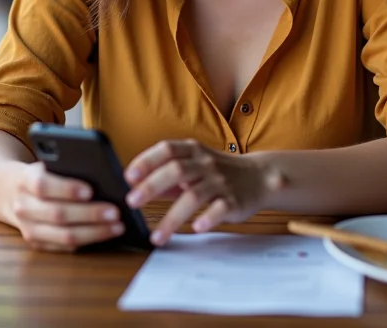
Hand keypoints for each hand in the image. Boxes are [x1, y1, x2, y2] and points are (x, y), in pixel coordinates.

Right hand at [10, 162, 125, 251]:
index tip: (91, 190)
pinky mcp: (36, 244)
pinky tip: (106, 235)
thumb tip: (103, 174)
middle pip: (57, 214)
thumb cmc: (45, 173)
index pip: (43, 185)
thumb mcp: (49, 163)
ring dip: (94, 232)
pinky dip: (87, 242)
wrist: (14, 192)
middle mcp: (23, 206)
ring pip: (63, 235)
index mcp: (25, 180)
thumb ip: (68, 166)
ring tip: (117, 226)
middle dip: (89, 214)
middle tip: (115, 212)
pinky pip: (64, 247)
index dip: (66, 189)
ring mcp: (28, 228)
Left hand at [123, 139, 283, 245]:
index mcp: (193, 150)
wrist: (258, 177)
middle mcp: (206, 163)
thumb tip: (134, 185)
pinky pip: (220, 208)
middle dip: (152, 186)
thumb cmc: (216, 172)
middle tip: (132, 203)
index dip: (146, 161)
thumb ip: (166, 174)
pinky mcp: (234, 200)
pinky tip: (196, 229)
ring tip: (157, 236)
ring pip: (194, 195)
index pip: (167, 149)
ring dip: (172, 217)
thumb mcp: (192, 165)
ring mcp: (220, 181)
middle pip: (176, 170)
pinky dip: (207, 218)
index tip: (128, 176)